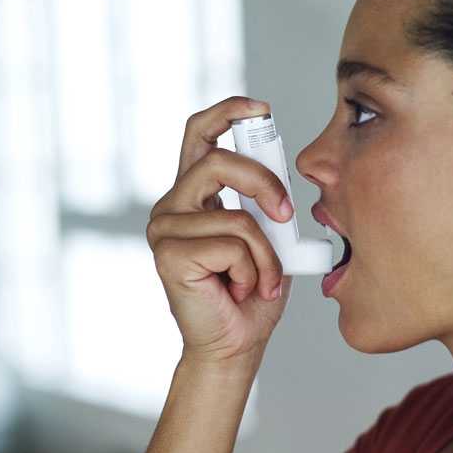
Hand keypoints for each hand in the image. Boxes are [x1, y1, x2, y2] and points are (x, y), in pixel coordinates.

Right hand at [146, 96, 293, 364]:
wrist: (236, 344)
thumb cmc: (252, 292)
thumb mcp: (269, 235)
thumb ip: (267, 203)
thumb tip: (281, 179)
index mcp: (196, 194)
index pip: (200, 134)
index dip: (227, 112)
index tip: (260, 108)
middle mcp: (173, 205)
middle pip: (219, 161)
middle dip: (265, 184)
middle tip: (287, 214)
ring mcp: (165, 228)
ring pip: (238, 217)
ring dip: (266, 254)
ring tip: (260, 280)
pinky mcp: (168, 253)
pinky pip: (233, 244)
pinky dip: (253, 270)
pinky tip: (241, 290)